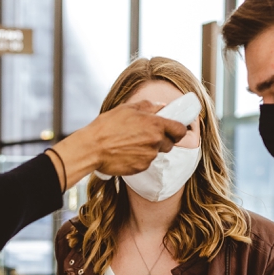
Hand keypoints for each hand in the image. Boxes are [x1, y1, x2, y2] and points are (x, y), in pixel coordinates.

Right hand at [48, 101, 188, 189]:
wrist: (93, 148)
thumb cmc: (108, 126)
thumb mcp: (128, 108)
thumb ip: (149, 107)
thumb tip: (162, 106)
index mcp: (156, 125)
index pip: (180, 130)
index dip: (179, 130)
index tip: (175, 130)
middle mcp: (156, 142)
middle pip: (170, 144)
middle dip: (162, 140)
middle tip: (148, 136)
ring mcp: (149, 157)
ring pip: (156, 153)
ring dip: (149, 149)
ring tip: (131, 143)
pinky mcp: (141, 168)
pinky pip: (146, 162)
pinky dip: (139, 158)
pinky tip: (126, 152)